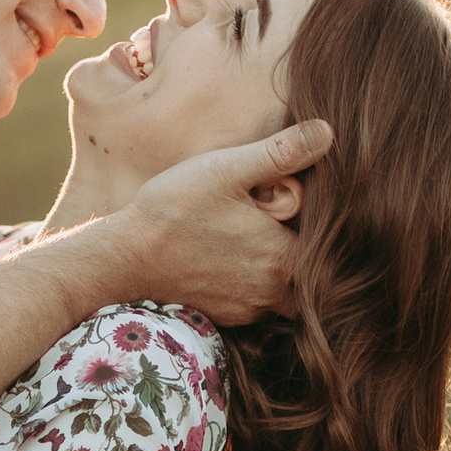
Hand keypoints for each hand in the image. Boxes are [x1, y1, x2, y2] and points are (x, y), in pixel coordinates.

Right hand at [109, 119, 330, 322]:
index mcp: (281, 258)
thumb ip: (281, 153)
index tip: (297, 206)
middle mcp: (271, 292)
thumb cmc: (172, 210)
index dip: (319, 225)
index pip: (327, 247)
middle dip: (304, 251)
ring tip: (254, 238)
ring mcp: (248, 309)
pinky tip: (231, 257)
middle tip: (279, 223)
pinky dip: (254, 283)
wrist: (122, 259)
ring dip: (280, 269)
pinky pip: (258, 304)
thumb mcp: (226, 169)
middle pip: (311, 274)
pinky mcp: (227, 317)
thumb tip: (327, 133)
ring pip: (286, 292)